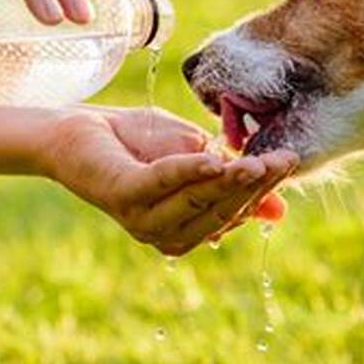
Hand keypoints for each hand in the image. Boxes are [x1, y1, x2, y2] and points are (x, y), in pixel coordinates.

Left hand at [45, 106, 297, 255]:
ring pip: (198, 200)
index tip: (289, 161)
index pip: (234, 212)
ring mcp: (142, 218)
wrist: (75, 130)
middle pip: (221, 210)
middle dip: (254, 185)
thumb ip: (231, 179)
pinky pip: (163, 183)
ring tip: (258, 162)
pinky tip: (214, 160)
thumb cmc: (136, 141)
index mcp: (184, 228)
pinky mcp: (123, 194)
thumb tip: (280, 210)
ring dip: (230, 180)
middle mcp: (164, 233)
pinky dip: (190, 171)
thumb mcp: (196, 157)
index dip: (262, 189)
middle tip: (283, 159)